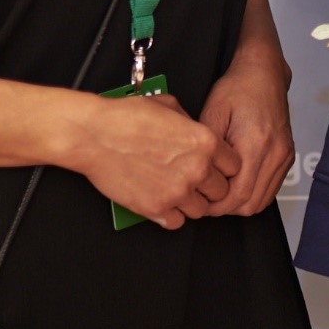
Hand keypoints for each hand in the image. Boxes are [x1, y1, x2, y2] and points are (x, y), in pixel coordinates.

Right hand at [69, 92, 240, 229]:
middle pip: (221, 191)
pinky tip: (163, 202)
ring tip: (177, 192)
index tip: (214, 169)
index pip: (235, 166)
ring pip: (202, 210)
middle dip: (210, 187)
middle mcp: (197, 169)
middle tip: (195, 181)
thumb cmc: (126, 117)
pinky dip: (171, 215)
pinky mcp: (155, 208)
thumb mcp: (170, 106)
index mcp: (206, 142)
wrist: (94, 134)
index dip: (223, 168)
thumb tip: (196, 133)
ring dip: (192, 203)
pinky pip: (177, 222)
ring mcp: (177, 192)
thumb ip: (192, 124)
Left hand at [197, 45, 294, 215]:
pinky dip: (254, 194)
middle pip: (251, 204)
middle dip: (226, 208)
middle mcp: (275, 154)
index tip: (199, 201)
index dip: (216, 206)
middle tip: (206, 199)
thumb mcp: (212, 114)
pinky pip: (271, 189)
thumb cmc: (237, 88)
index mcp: (256, 145)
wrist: (264, 73)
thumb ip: (208, 150)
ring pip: (263, 201)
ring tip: (220, 192)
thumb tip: (199, 178)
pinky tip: (237, 185)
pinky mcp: (287, 156)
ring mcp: (284, 156)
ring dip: (240, 203)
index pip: (238, 195)